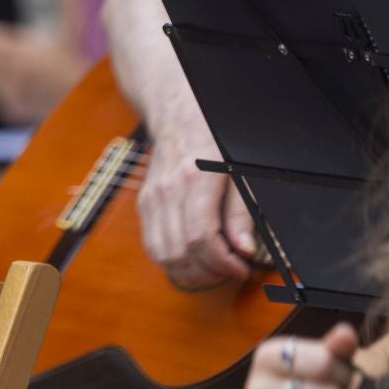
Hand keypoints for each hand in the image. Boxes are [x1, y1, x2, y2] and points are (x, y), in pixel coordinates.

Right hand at [138, 110, 256, 290]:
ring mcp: (151, 198)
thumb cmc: (214, 141)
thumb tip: (244, 249)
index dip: (223, 263)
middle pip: (180, 252)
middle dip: (209, 272)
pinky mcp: (144, 203)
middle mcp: (167, 191)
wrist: (178, 116)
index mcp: (194, 179)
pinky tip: (192, 257)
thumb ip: (241, 211)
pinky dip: (171, 260)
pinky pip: (152, 245)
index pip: (201, 238)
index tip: (242, 268)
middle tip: (230, 271)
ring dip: (189, 271)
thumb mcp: (240, 171)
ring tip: (212, 268)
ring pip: (162, 254)